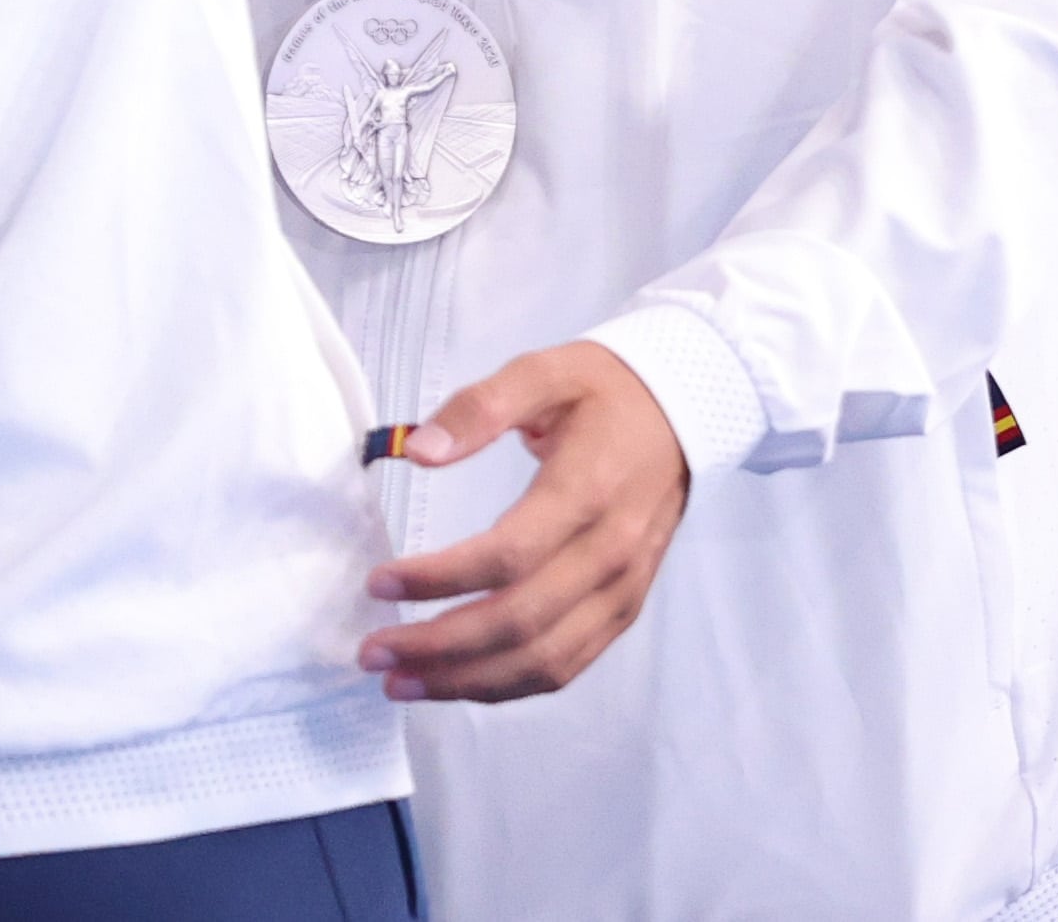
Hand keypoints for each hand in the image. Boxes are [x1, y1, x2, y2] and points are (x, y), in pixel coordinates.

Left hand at [357, 339, 692, 701]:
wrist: (685, 410)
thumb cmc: (606, 391)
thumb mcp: (545, 370)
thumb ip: (480, 407)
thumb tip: (419, 453)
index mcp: (588, 490)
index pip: (507, 555)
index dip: (438, 579)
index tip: (379, 582)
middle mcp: (611, 551)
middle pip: (519, 621)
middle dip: (438, 647)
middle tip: (372, 651)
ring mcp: (623, 588)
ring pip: (541, 659)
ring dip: (466, 681)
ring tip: (401, 683)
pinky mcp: (625, 609)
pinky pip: (566, 665)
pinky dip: (509, 686)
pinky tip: (459, 683)